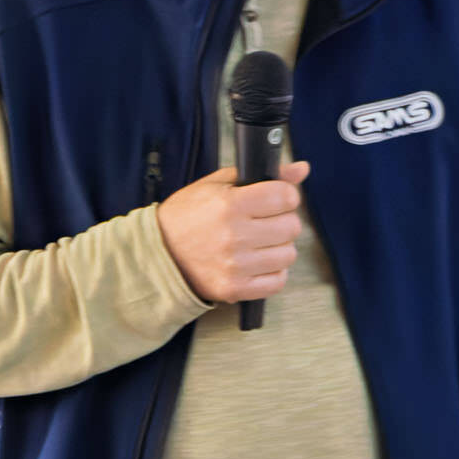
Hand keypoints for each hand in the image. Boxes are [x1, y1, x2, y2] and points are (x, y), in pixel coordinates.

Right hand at [157, 162, 309, 304]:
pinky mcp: (234, 288)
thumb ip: (260, 175)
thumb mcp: (216, 185)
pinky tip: (258, 262)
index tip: (276, 199)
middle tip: (265, 222)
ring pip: (288, 255)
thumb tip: (301, 169)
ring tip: (259, 243)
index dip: (285, 196)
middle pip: (291, 226)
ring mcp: (235, 266)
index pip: (285, 196)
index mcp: (229, 204)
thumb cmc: (186, 215)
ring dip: (278, 248)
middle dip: (283, 221)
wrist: (158, 252)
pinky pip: (277, 282)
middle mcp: (234, 235)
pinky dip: (273, 272)